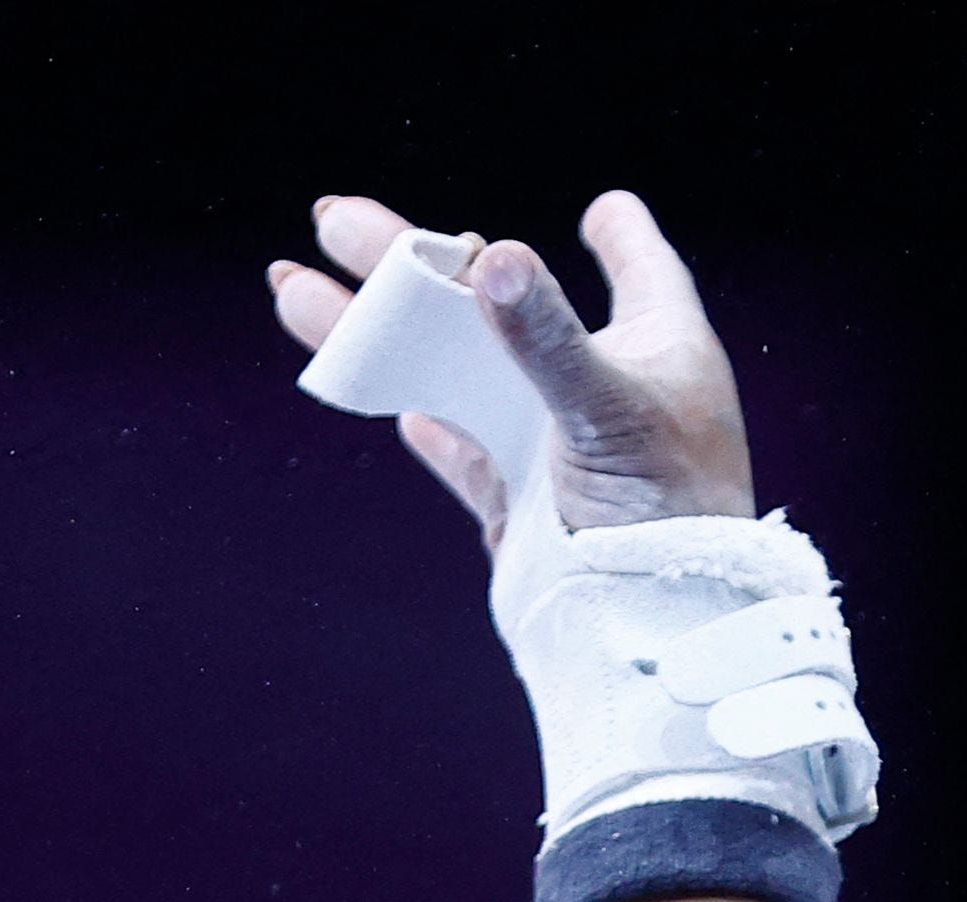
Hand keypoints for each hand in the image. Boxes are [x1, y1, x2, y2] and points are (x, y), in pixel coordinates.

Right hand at [265, 189, 758, 545]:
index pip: (639, 265)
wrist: (651, 627)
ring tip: (296, 290)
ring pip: (461, 371)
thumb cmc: (669, 511)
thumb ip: (548, 338)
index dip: (616, 233)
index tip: (602, 210)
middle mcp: (605, 387)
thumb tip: (493, 260)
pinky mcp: (520, 504)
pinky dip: (429, 423)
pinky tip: (397, 403)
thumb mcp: (610, 410)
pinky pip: (464, 451)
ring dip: (386, 332)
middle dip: (419, 258)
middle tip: (334, 219)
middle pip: (501, 303)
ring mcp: (556, 447)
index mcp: (656, 345)